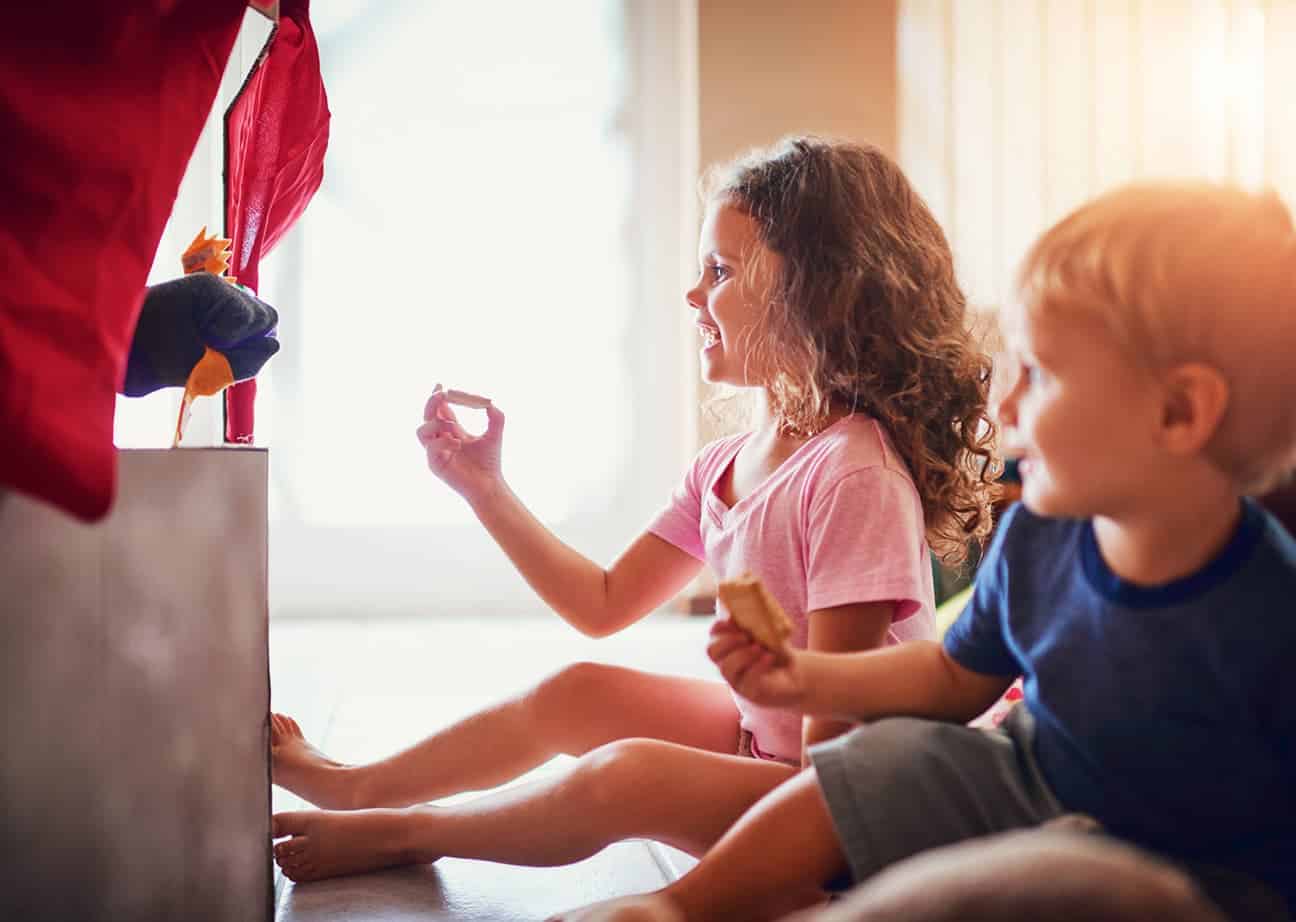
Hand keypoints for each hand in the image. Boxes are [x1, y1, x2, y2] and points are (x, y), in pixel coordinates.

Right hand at [416, 385, 505, 505]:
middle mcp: (440, 440)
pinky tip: (458, 443)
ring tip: (453, 426)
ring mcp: (435, 452)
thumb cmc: (490, 461)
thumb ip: (496, 417)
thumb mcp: (495, 434)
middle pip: (427, 416)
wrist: (490, 484)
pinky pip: (431, 449)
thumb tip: (489, 402)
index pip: (440, 410)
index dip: (438, 397)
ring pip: (421, 431)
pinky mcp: (435, 465)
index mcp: (451, 431)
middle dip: (431, 403)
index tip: (441, 385)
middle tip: (442, 394)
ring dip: (435, 423)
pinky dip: (443, 442)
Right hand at [707, 617, 807, 710]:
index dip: (719, 627)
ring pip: (727, 668)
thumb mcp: (768, 634)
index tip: (732, 620)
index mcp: (729, 647)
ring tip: (759, 648)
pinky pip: (747, 681)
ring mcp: (737, 680)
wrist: (795, 674)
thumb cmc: (778, 651)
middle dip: (726, 642)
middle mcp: (728, 663)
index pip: (713, 636)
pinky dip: (758, 666)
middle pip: (712, 652)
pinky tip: (769, 657)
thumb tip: (743, 612)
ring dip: (742, 655)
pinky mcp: (751, 693)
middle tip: (745, 636)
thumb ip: (755, 623)